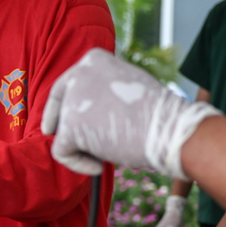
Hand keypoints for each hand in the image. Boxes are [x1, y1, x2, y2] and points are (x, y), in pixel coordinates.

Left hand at [41, 48, 221, 178]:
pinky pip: (62, 153)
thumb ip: (104, 90)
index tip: (55, 122)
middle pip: (60, 104)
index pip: (68, 83)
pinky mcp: (70, 127)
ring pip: (63, 131)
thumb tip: (86, 110)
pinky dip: (78, 164)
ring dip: (83, 145)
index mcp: (94, 59)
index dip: (62, 104)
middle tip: (63, 140)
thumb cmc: (156, 113)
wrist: (169, 129)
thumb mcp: (128, 86)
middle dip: (62, 123)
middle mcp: (79, 73)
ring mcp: (73, 100)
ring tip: (109, 152)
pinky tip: (99, 167)